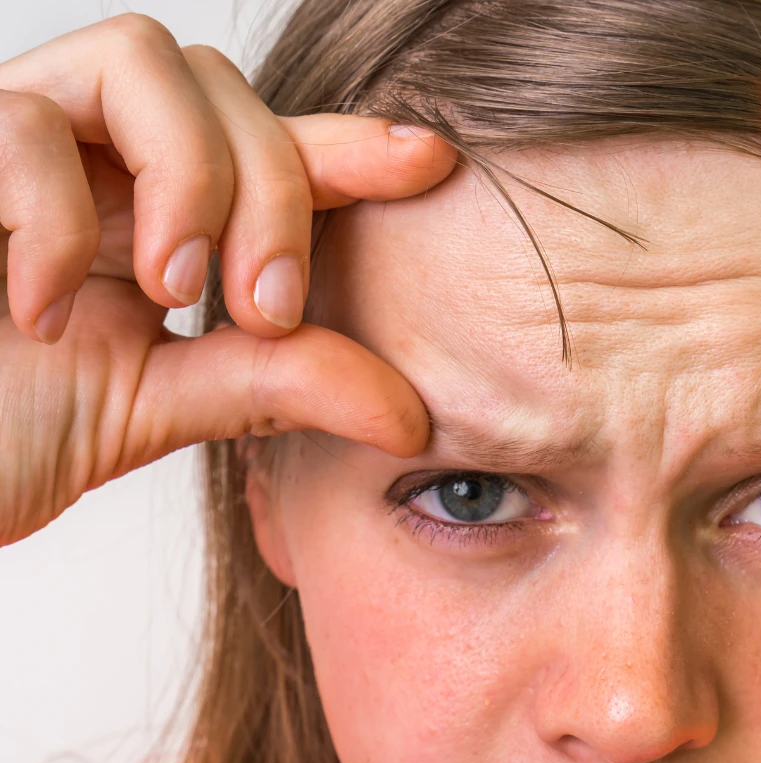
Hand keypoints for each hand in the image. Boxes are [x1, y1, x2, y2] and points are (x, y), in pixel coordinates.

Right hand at [0, 14, 457, 545]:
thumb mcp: (158, 407)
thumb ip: (277, 385)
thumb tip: (411, 412)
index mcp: (153, 215)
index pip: (270, 151)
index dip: (352, 148)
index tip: (431, 163)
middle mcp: (93, 161)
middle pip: (226, 90)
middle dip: (275, 190)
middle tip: (268, 309)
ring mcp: (12, 143)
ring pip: (144, 63)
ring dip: (190, 177)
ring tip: (177, 290)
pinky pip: (21, 123)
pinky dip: (58, 220)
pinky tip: (45, 308)